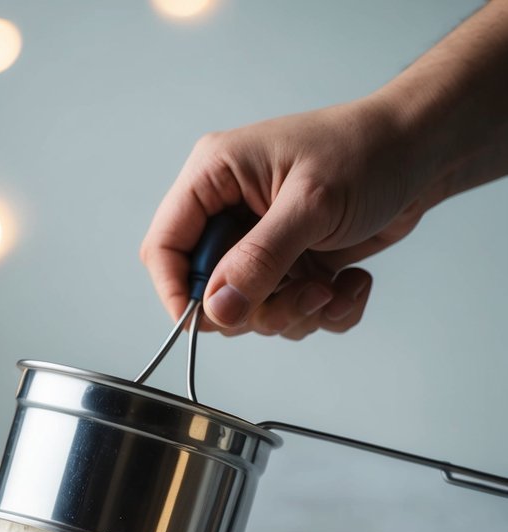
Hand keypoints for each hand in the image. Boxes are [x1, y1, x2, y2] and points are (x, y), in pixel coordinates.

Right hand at [140, 98, 431, 340]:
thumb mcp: (312, 204)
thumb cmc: (369, 152)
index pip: (164, 247)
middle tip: (303, 292)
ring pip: (251, 312)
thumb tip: (218, 308)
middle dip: (257, 308)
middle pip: (208, 292)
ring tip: (332, 285)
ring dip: (296, 312)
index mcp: (215, 178)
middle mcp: (230, 213)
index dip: (178, 292)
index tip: (210, 322)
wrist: (424, 154)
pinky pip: (291, 314)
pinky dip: (325, 313)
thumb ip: (260, 260)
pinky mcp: (292, 267)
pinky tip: (351, 283)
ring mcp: (261, 244)